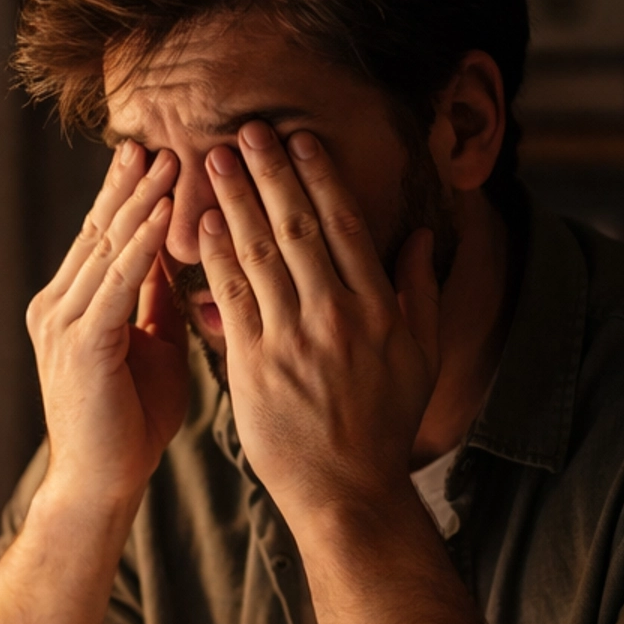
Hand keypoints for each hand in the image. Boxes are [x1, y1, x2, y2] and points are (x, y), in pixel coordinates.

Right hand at [25, 141, 190, 512]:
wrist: (101, 484)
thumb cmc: (131, 425)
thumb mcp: (152, 348)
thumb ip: (156, 302)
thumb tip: (174, 254)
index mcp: (70, 308)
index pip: (100, 239)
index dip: (125, 196)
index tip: (151, 154)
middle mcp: (57, 307)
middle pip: (98, 232)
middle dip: (129, 185)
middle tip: (156, 138)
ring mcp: (63, 324)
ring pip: (106, 249)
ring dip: (138, 202)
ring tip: (166, 160)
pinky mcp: (81, 343)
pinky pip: (117, 283)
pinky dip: (142, 245)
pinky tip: (163, 215)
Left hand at [199, 123, 439, 526]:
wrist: (347, 493)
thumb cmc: (384, 426)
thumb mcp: (422, 358)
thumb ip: (421, 291)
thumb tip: (423, 234)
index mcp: (379, 309)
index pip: (346, 226)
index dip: (319, 177)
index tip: (299, 140)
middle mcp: (338, 317)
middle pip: (299, 228)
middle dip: (271, 173)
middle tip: (247, 130)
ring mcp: (294, 341)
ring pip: (260, 254)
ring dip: (236, 201)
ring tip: (214, 161)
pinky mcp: (255, 367)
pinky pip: (231, 298)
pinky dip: (215, 257)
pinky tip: (200, 225)